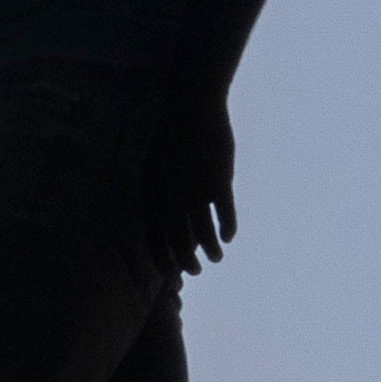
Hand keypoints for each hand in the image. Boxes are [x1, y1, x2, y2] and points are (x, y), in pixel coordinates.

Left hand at [168, 98, 240, 270]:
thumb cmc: (171, 137)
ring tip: (217, 258)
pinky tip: (228, 237)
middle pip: (178, 242)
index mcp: (152, 194)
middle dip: (187, 263)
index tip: (171, 272)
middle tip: (195, 271)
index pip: (154, 238)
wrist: (192, 108)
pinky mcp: (219, 183)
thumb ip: (157, 194)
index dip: (163, 259)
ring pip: (203, 235)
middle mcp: (171, 198)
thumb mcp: (154, 167)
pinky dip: (227, 230)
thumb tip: (164, 220)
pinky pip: (224, 216)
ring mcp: (195, 192)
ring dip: (211, 251)